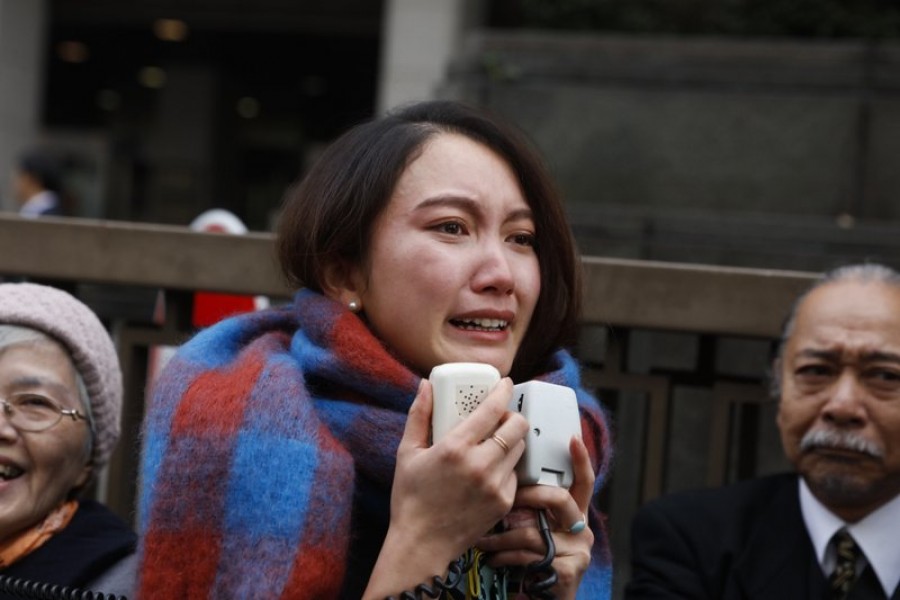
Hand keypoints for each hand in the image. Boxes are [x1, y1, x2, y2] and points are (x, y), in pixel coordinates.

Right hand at [363, 378, 528, 598]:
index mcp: (455, 448)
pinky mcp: (504, 503)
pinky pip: (515, 475)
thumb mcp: (407, 453)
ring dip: (512, 441)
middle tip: (501, 417)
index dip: (503, 391)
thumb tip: (426, 385)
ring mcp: (495, 486)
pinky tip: (490, 471)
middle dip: (513, 416)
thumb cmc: (410, 498)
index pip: (492, 410)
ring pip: (520, 449)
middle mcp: (480, 465)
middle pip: (517, 427)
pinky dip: (507, 468)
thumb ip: (419, 415)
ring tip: (495, 443)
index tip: (505, 383)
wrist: (421, 545)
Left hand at [475, 436, 595, 599]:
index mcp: (574, 512)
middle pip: (558, 498)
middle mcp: (581, 527)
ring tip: (484, 540)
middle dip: (526, 496)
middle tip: (503, 502)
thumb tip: (505, 478)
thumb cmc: (531, 559)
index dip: (581, 459)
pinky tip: (493, 559)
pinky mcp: (569, 570)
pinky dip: (506, 556)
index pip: (583, 481)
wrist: (540, 598)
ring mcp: (578, 549)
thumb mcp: (532, 527)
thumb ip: (528, 506)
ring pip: (534, 531)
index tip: (572, 438)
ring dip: (502, 536)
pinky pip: (530, 555)